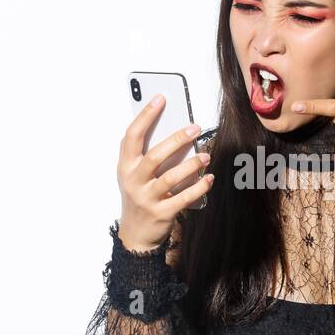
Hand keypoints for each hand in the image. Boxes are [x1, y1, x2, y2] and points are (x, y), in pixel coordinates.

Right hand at [116, 95, 213, 251]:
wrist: (135, 235)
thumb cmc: (138, 197)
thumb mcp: (133, 174)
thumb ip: (145, 154)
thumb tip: (170, 128)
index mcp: (125, 166)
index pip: (132, 136)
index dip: (146, 116)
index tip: (161, 98)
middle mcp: (133, 181)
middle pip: (155, 155)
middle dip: (176, 139)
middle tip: (195, 128)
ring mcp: (146, 198)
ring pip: (170, 177)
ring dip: (191, 164)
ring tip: (206, 155)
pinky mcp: (161, 213)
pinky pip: (183, 198)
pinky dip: (198, 187)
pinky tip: (209, 178)